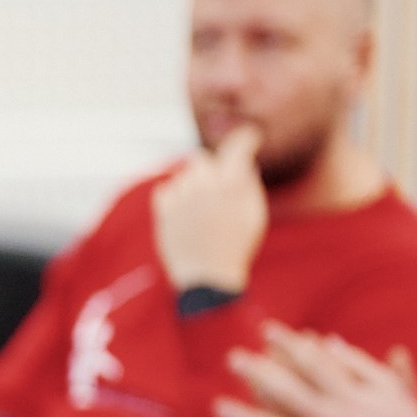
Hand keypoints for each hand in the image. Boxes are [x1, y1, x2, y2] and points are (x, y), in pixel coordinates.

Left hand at [152, 125, 266, 293]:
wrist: (208, 278)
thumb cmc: (236, 246)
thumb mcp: (254, 213)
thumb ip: (248, 183)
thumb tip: (242, 162)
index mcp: (231, 184)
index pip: (236, 146)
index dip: (245, 139)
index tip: (249, 139)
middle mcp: (205, 186)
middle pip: (202, 159)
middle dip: (211, 169)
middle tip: (218, 188)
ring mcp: (181, 198)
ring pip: (182, 175)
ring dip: (192, 185)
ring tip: (202, 209)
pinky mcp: (163, 212)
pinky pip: (164, 190)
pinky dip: (173, 196)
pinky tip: (184, 212)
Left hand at [218, 322, 416, 416]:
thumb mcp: (394, 392)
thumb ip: (363, 365)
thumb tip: (330, 339)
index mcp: (352, 396)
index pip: (315, 364)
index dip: (290, 345)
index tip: (266, 329)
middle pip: (290, 393)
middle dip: (260, 373)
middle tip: (232, 357)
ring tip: (218, 407)